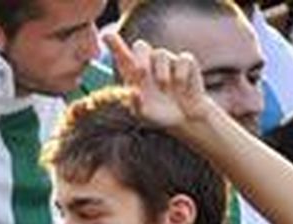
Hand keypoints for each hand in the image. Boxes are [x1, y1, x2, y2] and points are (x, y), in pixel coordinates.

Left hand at [104, 31, 219, 132]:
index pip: (122, 56)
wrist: (182, 118)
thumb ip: (135, 104)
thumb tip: (133, 93)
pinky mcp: (186, 62)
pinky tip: (181, 88)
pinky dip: (180, 75)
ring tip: (164, 89)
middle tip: (140, 73)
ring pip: (160, 54)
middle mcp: (149, 63)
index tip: (106, 35)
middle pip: (140, 46)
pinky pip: (182, 59)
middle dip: (139, 57)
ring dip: (161, 73)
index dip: (114, 45)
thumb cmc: (158, 114)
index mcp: (134, 74)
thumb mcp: (143, 113)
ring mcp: (168, 61)